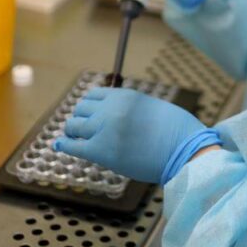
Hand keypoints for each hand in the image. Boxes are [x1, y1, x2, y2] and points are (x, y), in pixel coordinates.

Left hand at [54, 87, 213, 183]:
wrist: (186, 151)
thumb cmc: (177, 133)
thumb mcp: (152, 108)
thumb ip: (131, 108)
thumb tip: (118, 116)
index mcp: (124, 95)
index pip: (94, 95)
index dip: (91, 107)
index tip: (90, 116)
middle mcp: (110, 109)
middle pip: (81, 109)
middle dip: (81, 119)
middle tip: (82, 130)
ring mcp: (104, 129)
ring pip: (74, 126)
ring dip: (74, 132)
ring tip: (75, 139)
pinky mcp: (101, 151)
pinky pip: (73, 146)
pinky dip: (65, 145)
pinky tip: (60, 145)